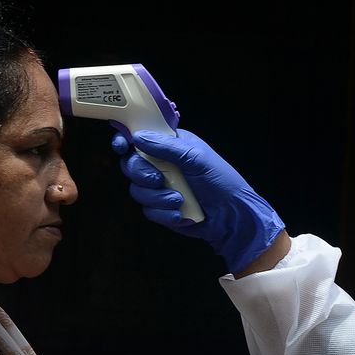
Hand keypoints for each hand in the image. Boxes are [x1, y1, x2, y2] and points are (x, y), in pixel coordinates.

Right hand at [111, 128, 284, 273]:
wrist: (232, 217)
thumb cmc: (221, 181)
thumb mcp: (197, 158)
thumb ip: (167, 147)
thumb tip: (138, 137)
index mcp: (170, 145)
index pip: (139, 137)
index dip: (126, 140)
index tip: (122, 146)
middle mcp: (161, 164)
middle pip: (131, 164)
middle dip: (142, 174)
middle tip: (159, 180)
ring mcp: (159, 187)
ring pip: (137, 190)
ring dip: (157, 197)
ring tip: (179, 200)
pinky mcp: (160, 208)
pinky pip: (147, 210)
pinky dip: (163, 213)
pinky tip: (180, 213)